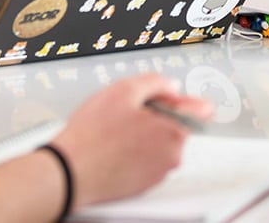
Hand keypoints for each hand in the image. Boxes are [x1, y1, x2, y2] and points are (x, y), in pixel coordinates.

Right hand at [50, 74, 212, 207]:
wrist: (69, 171)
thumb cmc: (92, 136)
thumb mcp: (124, 90)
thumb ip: (156, 82)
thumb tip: (170, 86)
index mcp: (174, 132)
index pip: (200, 111)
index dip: (181, 98)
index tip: (171, 96)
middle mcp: (171, 157)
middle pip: (175, 126)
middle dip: (157, 116)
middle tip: (129, 112)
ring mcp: (157, 174)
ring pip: (158, 144)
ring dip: (144, 134)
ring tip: (115, 130)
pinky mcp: (141, 186)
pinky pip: (145, 161)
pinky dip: (133, 152)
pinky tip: (112, 146)